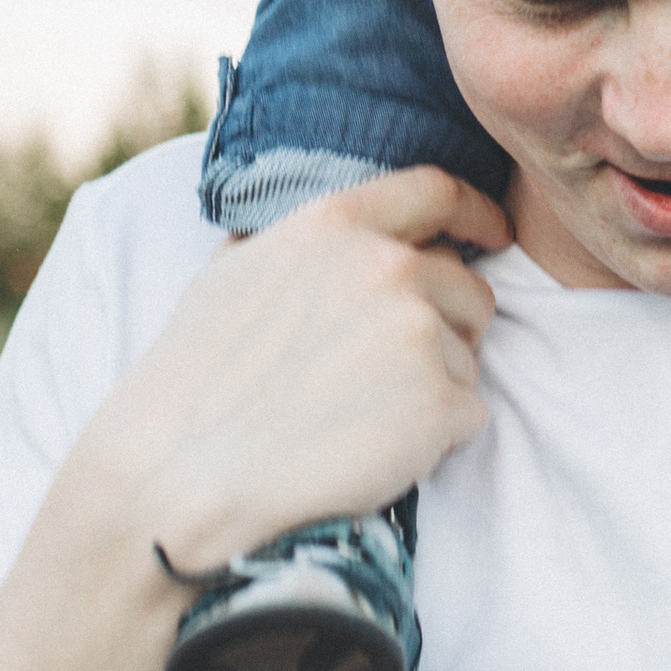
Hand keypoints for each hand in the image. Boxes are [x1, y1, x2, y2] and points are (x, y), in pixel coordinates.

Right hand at [83, 169, 512, 575]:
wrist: (177, 478)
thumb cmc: (194, 382)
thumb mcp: (233, 272)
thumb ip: (298, 240)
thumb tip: (337, 231)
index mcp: (335, 224)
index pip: (438, 192)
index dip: (476, 212)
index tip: (493, 233)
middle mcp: (387, 265)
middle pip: (466, 287)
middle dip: (445, 326)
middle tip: (382, 377)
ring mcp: (418, 333)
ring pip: (467, 356)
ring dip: (433, 386)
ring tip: (357, 418)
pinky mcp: (439, 403)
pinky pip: (469, 414)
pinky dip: (435, 438)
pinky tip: (372, 452)